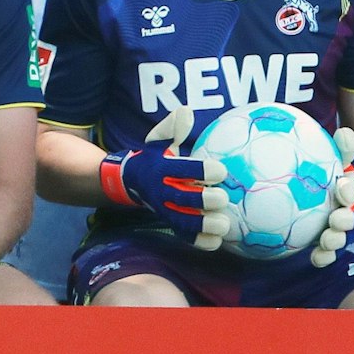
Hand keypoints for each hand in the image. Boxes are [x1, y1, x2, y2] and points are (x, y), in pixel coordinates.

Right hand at [98, 107, 229, 248]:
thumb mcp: (157, 140)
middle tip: (222, 197)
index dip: (201, 171)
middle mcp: (162, 191)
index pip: (182, 169)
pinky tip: (216, 241)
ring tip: (223, 225)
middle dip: (203, 199)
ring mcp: (165, 210)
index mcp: (160, 168)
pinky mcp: (170, 224)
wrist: (130, 182)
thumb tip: (186, 112)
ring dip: (203, 224)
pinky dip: (199, 241)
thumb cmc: (153, 158)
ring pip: (183, 221)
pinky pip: (183, 236)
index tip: (221, 171)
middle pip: (183, 198)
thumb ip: (172, 127)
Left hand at [310, 127, 353, 268]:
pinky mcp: (332, 240)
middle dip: (345, 219)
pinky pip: (329, 251)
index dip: (350, 188)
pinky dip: (324, 256)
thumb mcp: (345, 157)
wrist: (346, 188)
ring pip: (342, 236)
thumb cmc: (340, 169)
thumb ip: (346, 148)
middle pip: (352, 217)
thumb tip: (343, 133)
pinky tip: (313, 258)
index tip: (343, 186)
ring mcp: (344, 229)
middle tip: (337, 219)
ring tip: (326, 241)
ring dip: (335, 240)